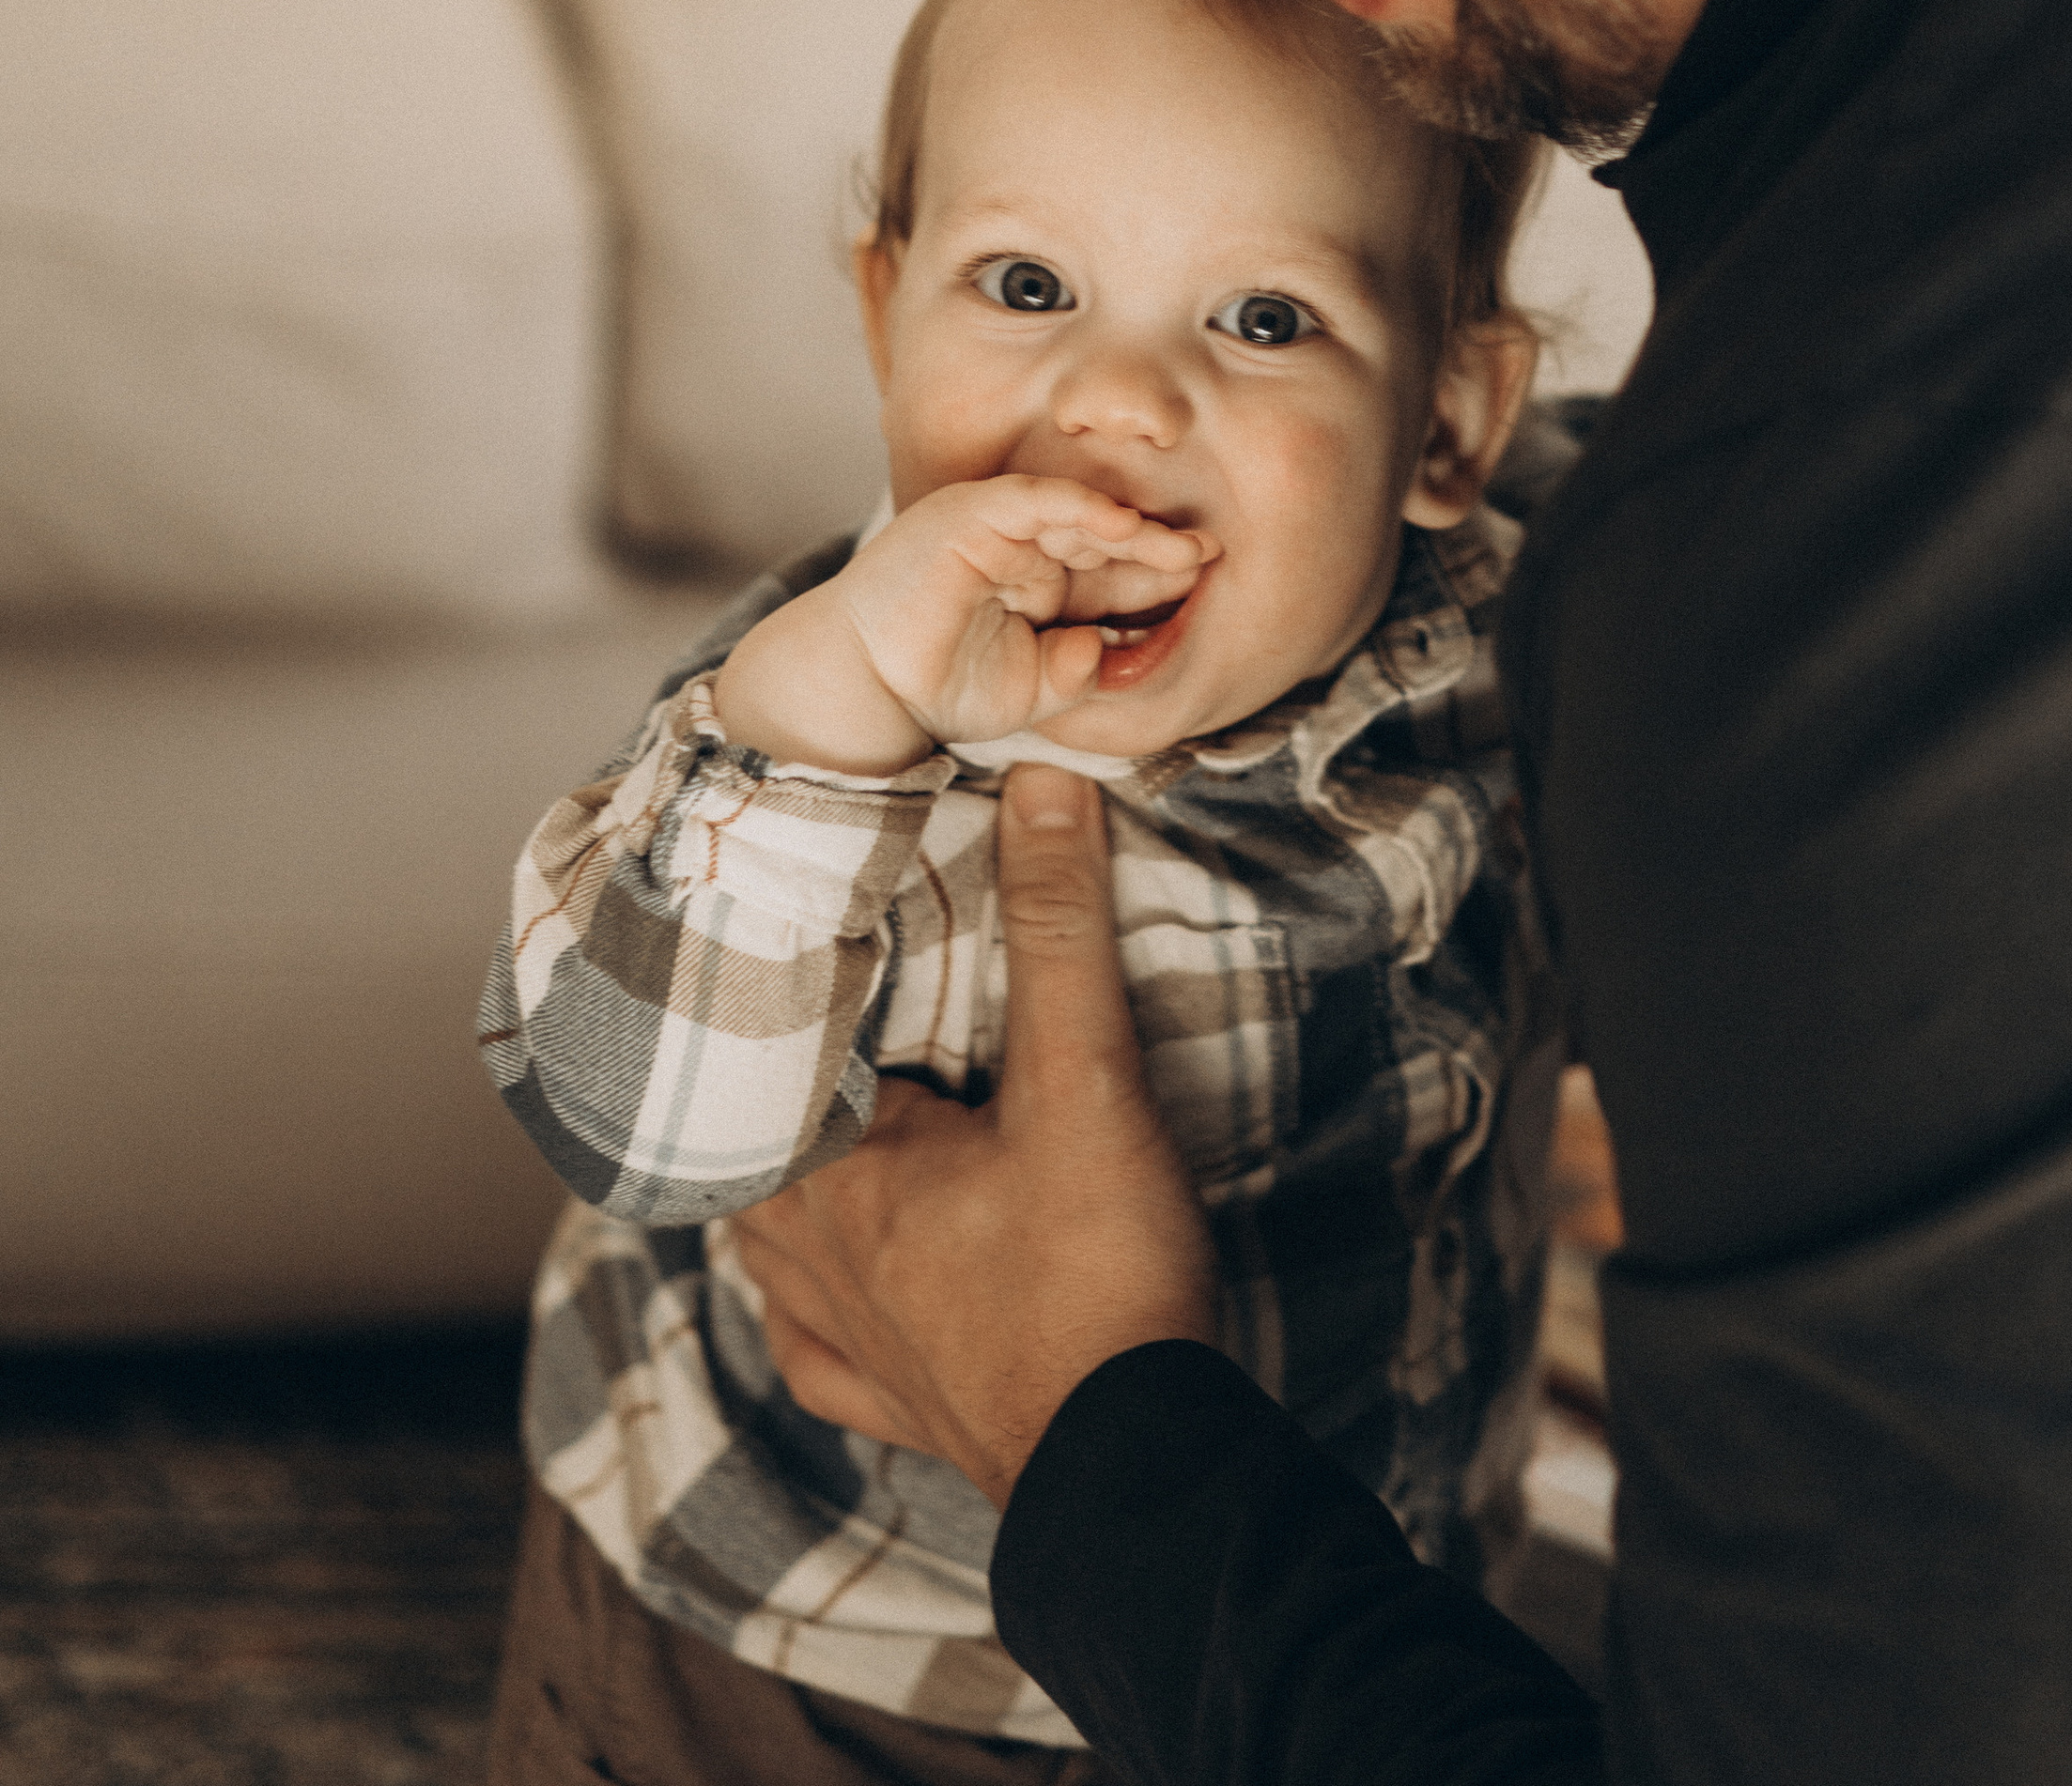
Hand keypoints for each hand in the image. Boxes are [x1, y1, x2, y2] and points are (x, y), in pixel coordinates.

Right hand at [717, 475, 1214, 770]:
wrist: (867, 685)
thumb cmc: (942, 685)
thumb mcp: (1028, 690)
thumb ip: (1072, 674)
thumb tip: (1101, 652)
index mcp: (1044, 584)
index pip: (1113, 573)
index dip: (1159, 577)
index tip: (1209, 584)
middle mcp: (1026, 547)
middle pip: (1105, 540)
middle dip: (1160, 548)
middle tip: (1211, 554)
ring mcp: (998, 526)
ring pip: (1076, 513)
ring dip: (1131, 528)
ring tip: (1180, 545)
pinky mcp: (969, 511)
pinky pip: (1032, 497)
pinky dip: (1078, 506)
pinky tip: (1120, 523)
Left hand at [729, 760, 1218, 1502]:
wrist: (1131, 1470)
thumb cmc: (1094, 1273)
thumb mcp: (1084, 1078)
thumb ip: (1056, 928)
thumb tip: (1035, 782)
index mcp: (834, 1171)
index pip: (765, 1060)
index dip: (773, 997)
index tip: (784, 936)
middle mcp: (811, 1259)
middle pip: (759, 1154)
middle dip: (777, 1091)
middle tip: (805, 1023)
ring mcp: (848, 1343)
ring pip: (771, 1253)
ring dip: (782, 1193)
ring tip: (807, 1134)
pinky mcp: (897, 1410)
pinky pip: (816, 1358)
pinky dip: (810, 1317)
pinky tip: (826, 1301)